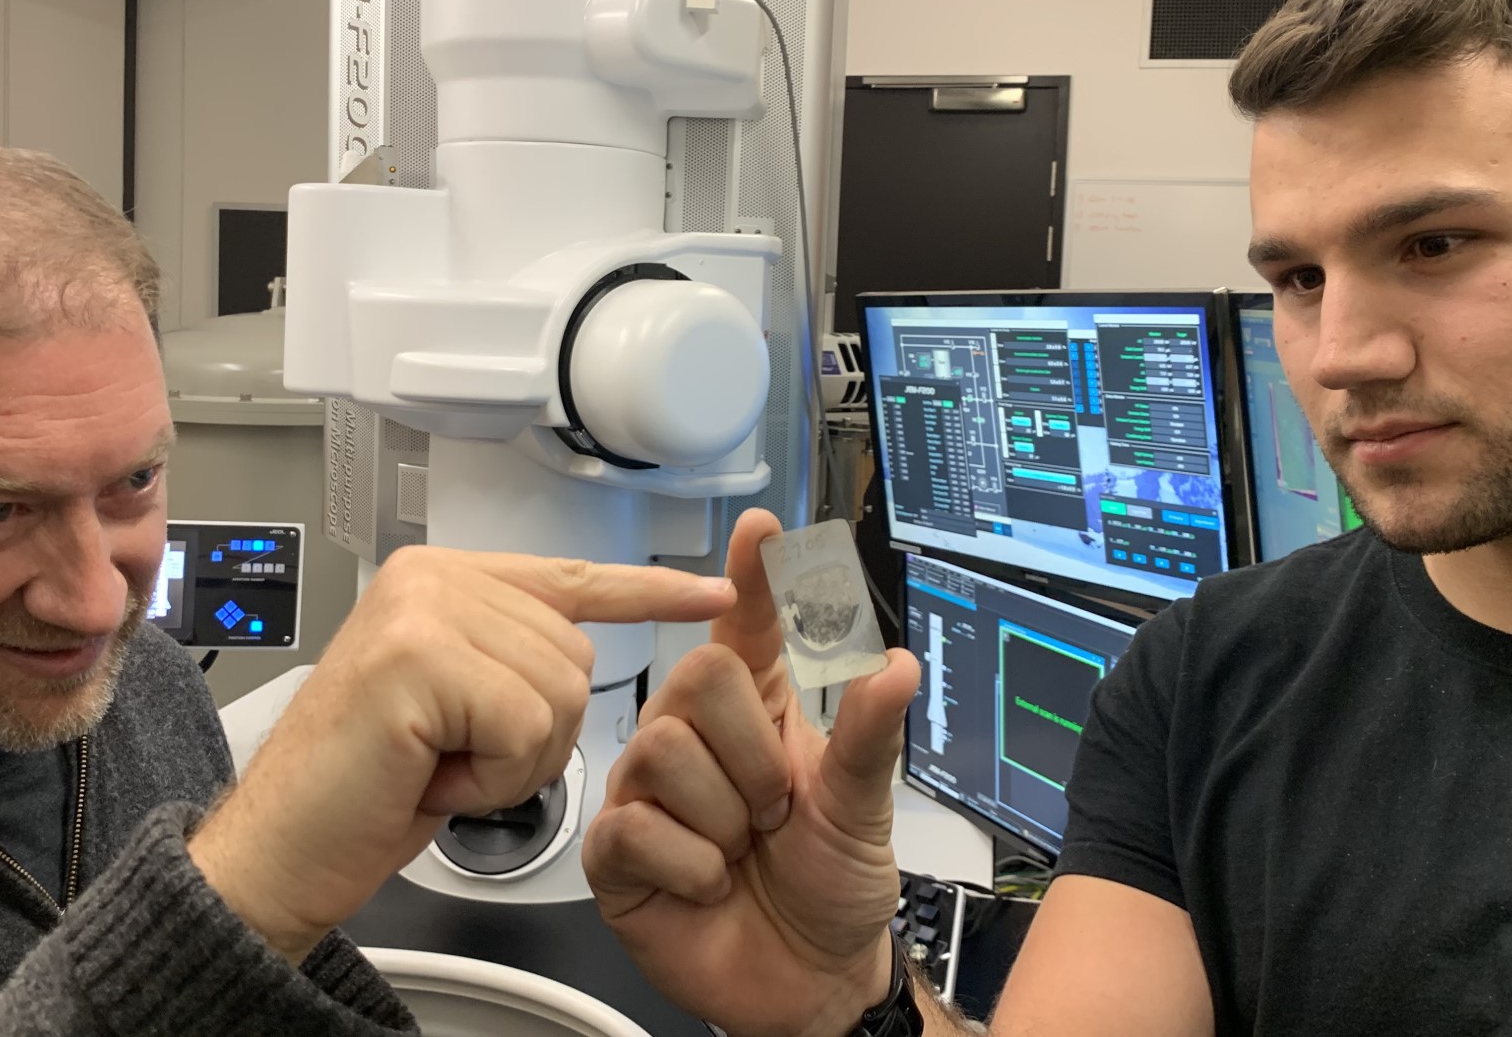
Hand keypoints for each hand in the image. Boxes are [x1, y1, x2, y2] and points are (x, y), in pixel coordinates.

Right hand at [189, 545, 737, 961]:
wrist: (280, 850)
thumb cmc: (363, 790)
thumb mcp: (451, 707)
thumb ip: (506, 655)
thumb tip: (581, 643)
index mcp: (441, 580)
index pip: (570, 577)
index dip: (647, 591)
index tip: (713, 592)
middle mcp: (430, 579)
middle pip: (575, 654)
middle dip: (535, 733)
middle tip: (454, 759)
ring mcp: (420, 611)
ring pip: (558, 690)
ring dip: (513, 759)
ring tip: (439, 766)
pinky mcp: (418, 658)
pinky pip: (523, 725)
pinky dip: (493, 776)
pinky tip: (435, 778)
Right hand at [584, 510, 920, 1036]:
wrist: (807, 982)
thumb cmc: (832, 888)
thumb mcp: (865, 811)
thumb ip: (869, 736)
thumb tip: (893, 664)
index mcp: (759, 713)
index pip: (746, 629)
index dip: (751, 578)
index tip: (763, 530)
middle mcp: (696, 740)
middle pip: (695, 676)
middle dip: (752, 752)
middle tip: (773, 809)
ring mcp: (650, 792)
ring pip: (663, 751)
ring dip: (725, 816)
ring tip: (740, 850)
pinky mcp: (618, 851)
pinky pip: (636, 827)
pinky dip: (692, 865)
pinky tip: (708, 883)